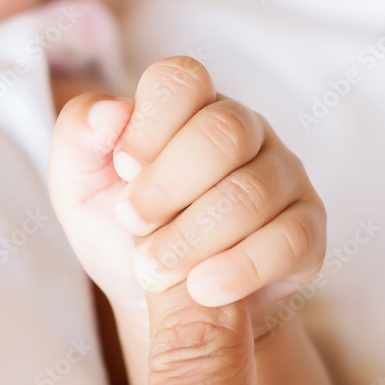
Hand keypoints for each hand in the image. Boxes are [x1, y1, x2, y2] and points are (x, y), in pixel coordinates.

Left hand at [49, 56, 325, 330]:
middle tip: (131, 224)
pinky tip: (202, 287)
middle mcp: (245, 130)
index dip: (148, 126)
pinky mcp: (306, 229)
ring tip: (152, 270)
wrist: (161, 303)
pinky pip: (290, 239)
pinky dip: (239, 268)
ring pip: (253, 192)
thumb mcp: (78, 186)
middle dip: (167, 186)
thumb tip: (112, 111)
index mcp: (188, 107)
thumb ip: (78, 137)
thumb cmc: (121, 233)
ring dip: (192, 237)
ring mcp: (282, 177)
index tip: (122, 171)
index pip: (182, 80)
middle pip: (224, 132)